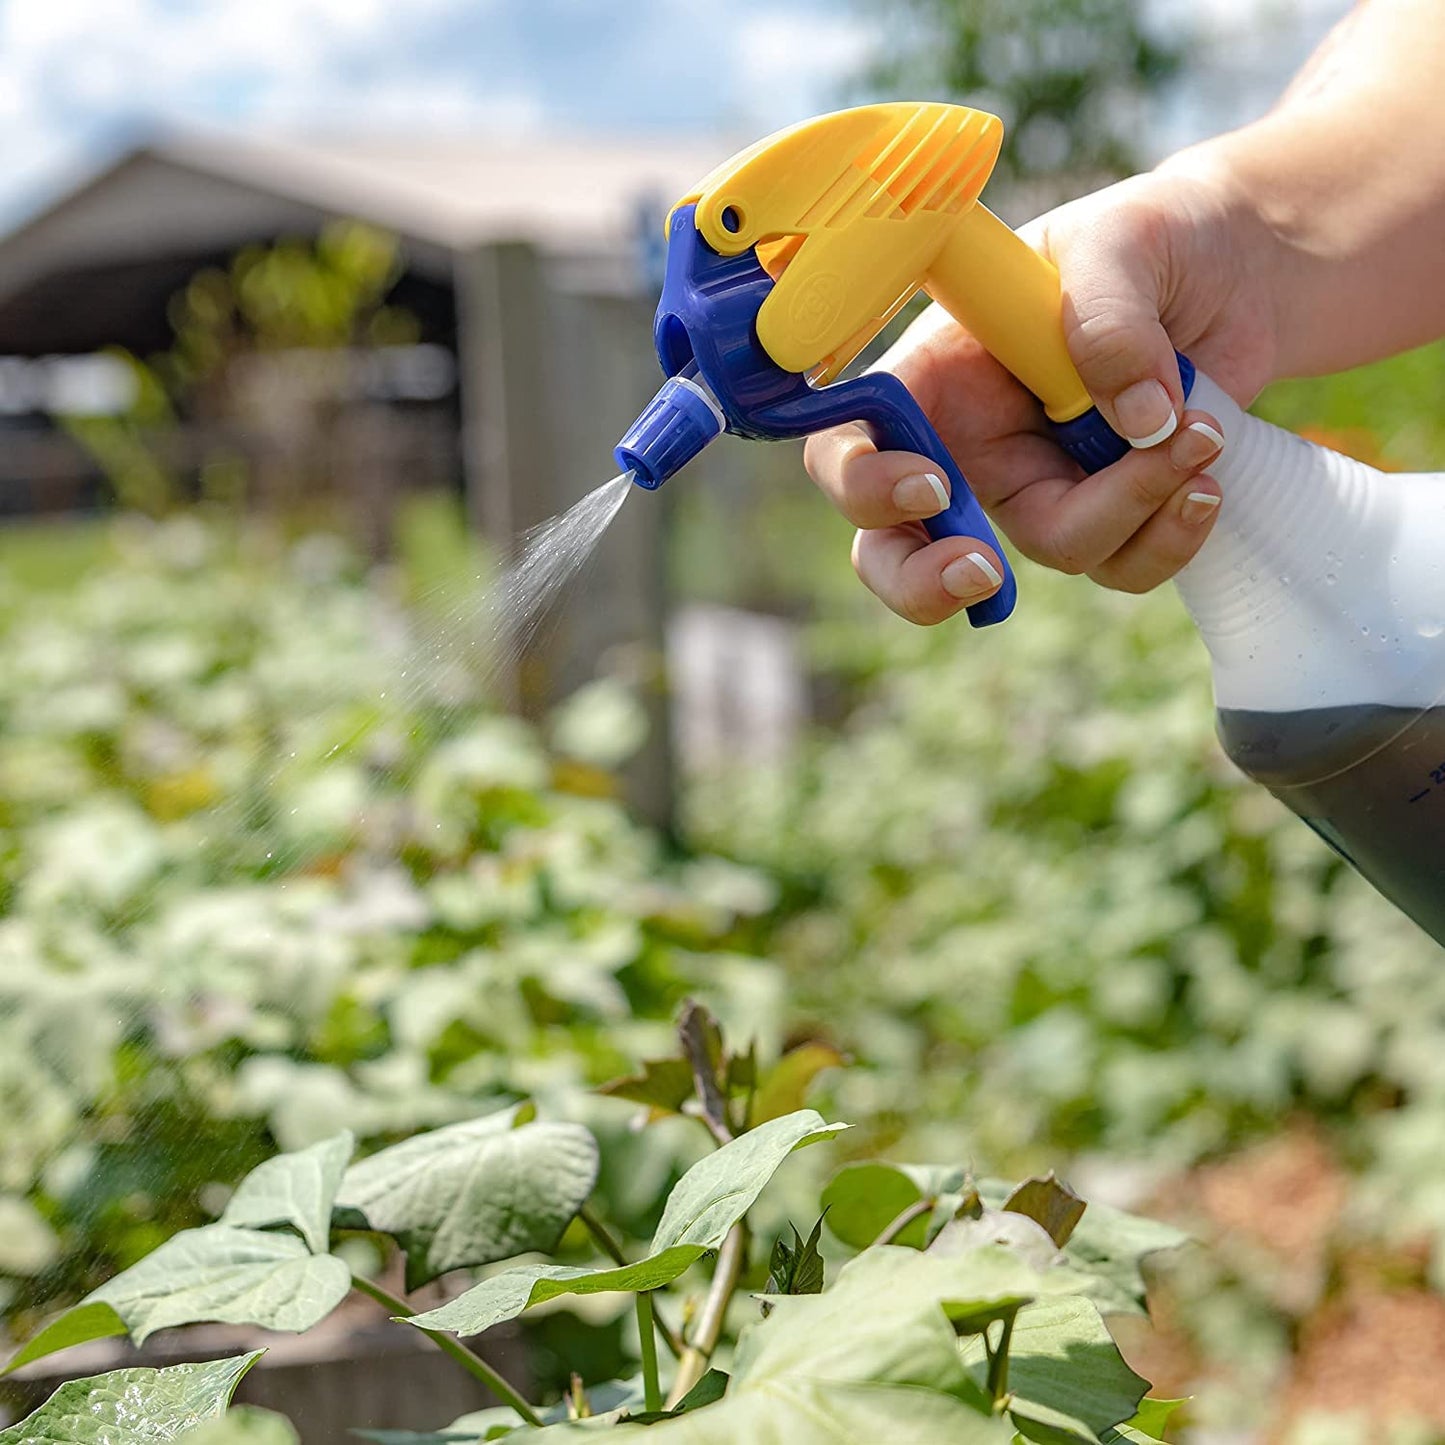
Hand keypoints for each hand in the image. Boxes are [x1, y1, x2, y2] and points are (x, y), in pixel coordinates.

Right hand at [803, 162, 1282, 623]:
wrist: (1239, 268)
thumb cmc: (1150, 239)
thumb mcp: (1120, 241)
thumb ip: (1108, 316)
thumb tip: (1137, 420)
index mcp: (935, 377)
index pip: (852, 446)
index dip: (866, 484)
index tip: (934, 485)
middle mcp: (970, 445)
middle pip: (895, 553)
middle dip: (925, 583)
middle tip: (982, 573)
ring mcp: (1038, 488)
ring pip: (1051, 552)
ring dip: (1132, 510)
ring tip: (1200, 436)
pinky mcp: (1107, 514)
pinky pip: (1121, 565)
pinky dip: (1171, 535)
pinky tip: (1206, 479)